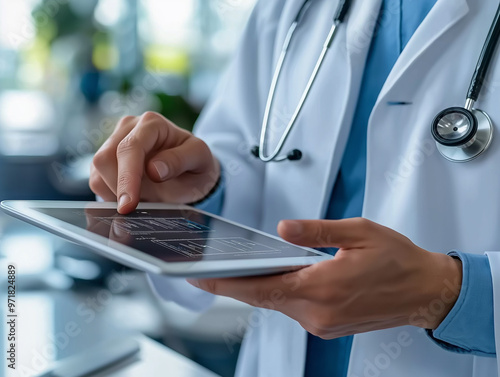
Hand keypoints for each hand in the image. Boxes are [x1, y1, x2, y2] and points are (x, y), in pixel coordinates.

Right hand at [90, 112, 219, 213]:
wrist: (190, 172)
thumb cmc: (195, 164)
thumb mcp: (200, 159)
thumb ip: (180, 161)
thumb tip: (154, 170)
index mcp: (152, 123)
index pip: (130, 148)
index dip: (127, 178)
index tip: (128, 204)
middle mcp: (129, 128)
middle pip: (105, 159)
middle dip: (120, 188)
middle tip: (144, 204)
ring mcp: (113, 142)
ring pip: (97, 171)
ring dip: (117, 193)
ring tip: (146, 196)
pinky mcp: (105, 160)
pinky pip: (96, 181)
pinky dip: (112, 195)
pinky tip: (134, 195)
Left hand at [189, 218, 461, 338]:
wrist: (425, 291)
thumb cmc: (398, 261)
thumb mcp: (358, 233)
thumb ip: (315, 231)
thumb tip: (283, 229)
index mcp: (322, 287)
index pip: (260, 287)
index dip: (226, 282)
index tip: (200, 276)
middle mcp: (317, 311)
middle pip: (262, 297)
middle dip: (234, 283)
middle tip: (208, 268)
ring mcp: (321, 323)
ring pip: (277, 303)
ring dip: (259, 286)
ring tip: (240, 267)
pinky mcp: (326, 325)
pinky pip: (292, 308)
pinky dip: (279, 293)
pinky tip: (276, 278)